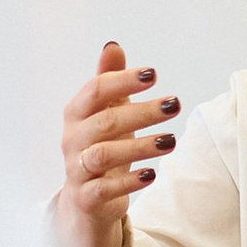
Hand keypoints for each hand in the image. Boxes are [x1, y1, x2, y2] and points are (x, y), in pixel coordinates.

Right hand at [54, 40, 178, 246]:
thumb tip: (113, 46)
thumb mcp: (106, 113)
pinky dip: (129, 182)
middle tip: (173, 105)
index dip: (123, 81)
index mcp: (77, 114)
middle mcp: (73, 140)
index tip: (153, 75)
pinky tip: (152, 174)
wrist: (85, 201)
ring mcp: (77, 170)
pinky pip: (103, 189)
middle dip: (141, 112)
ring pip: (104, 154)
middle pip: (104, 122)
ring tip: (170, 140)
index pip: (96, 91)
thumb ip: (109, 81)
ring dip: (139, 146)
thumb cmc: (100, 148)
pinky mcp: (86, 198)